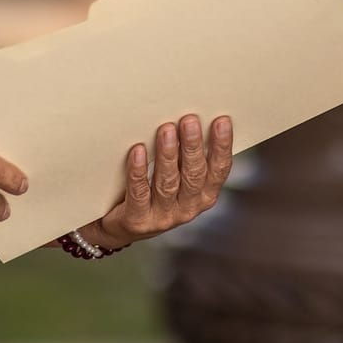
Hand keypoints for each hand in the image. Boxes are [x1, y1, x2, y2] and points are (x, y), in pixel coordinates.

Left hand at [85, 113, 233, 250]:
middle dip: (192, 146)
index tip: (221, 120)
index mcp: (204, 195)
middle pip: (194, 175)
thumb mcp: (177, 176)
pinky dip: (139, 171)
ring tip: (166, 129)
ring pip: (167, 183)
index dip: (222, 146)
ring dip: (167, 155)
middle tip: (189, 119)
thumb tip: (191, 116)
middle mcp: (188, 209)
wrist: (120, 226)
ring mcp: (163, 217)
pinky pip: (139, 193)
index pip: (219, 170)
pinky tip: (138, 151)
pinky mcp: (138, 220)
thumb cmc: (153, 190)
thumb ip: (186, 155)